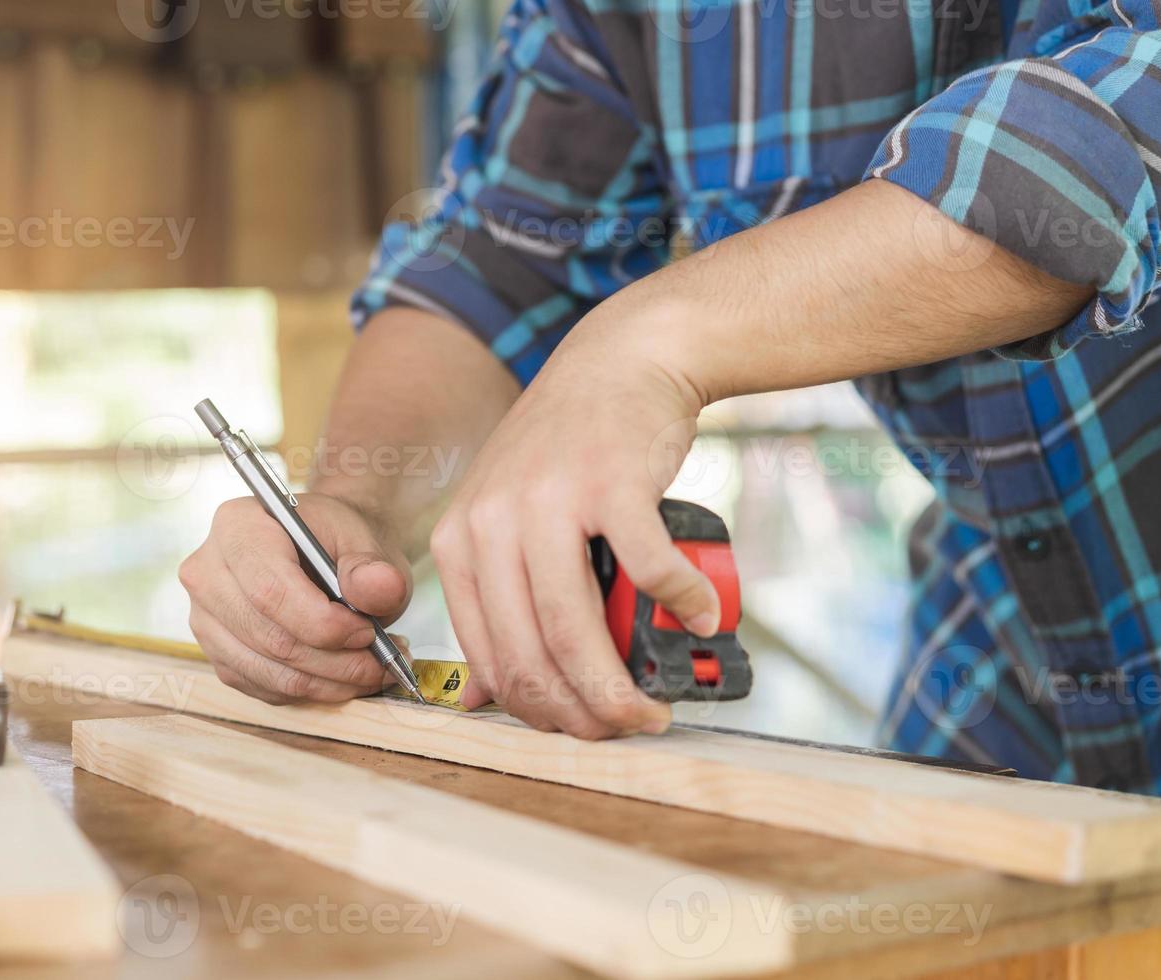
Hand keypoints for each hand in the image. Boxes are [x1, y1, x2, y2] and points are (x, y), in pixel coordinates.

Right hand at [179, 493, 413, 703]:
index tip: (368, 632)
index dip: (323, 623)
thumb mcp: (366, 541)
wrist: (323, 549)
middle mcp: (207, 572)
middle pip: (269, 637)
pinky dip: (313, 689)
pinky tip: (344, 674)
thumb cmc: (338, 541)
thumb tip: (382, 587)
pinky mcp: (218, 654)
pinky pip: (266, 687)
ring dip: (330, 681)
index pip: (270, 591)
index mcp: (237, 526)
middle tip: (382, 659)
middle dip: (335, 660)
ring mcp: (206, 617)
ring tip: (373, 668)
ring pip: (270, 671)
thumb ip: (374, 568)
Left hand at [429, 294, 721, 738]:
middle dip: (582, 713)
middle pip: (533, 652)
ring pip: (580, 629)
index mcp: (460, 540)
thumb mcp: (504, 519)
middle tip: (625, 728)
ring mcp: (551, 500)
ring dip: (623, 684)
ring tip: (656, 706)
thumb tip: (478, 699)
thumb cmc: (567, 452)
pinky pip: (649, 569)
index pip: (489, 654)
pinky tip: (700, 617)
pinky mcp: (613, 482)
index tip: (577, 731)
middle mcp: (492, 521)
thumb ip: (490, 600)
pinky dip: (682, 604)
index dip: (536, 711)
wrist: (619, 361)